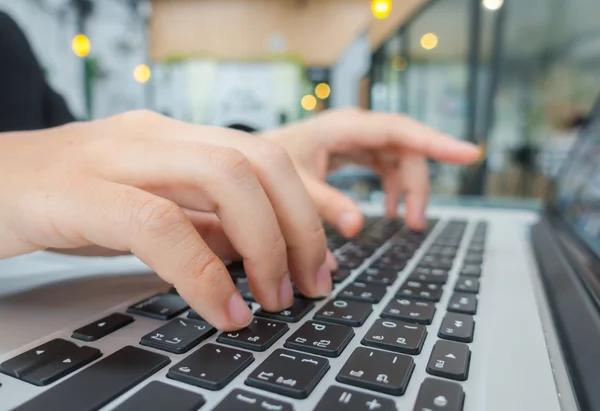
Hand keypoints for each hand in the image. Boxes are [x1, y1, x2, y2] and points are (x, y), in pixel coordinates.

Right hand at [0, 110, 328, 329]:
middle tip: (309, 285)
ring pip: (223, 177)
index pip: (267, 157)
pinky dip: (202, 273)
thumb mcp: (148, 208)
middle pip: (258, 160)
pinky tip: (223, 310)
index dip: (307, 211)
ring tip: (274, 298)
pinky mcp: (79, 191)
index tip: (322, 264)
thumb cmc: (66, 200)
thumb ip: (200, 223)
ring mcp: (118, 155)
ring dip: (265, 244)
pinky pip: (159, 225)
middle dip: (299, 227)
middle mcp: (156, 136)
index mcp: (177, 138)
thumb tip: (257, 252)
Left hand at [263, 109, 480, 235]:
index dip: (435, 143)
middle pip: (404, 148)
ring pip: (397, 158)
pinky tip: (389, 211)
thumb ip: (324, 204)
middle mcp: (353, 129)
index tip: (470, 154)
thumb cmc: (265, 166)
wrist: (247, 161)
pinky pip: (384, 166)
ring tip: (407, 222)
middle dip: (417, 183)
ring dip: (407, 189)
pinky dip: (392, 188)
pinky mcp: (351, 152)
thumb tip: (359, 226)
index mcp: (342, 128)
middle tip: (415, 223)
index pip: (399, 131)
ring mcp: (354, 140)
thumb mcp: (293, 185)